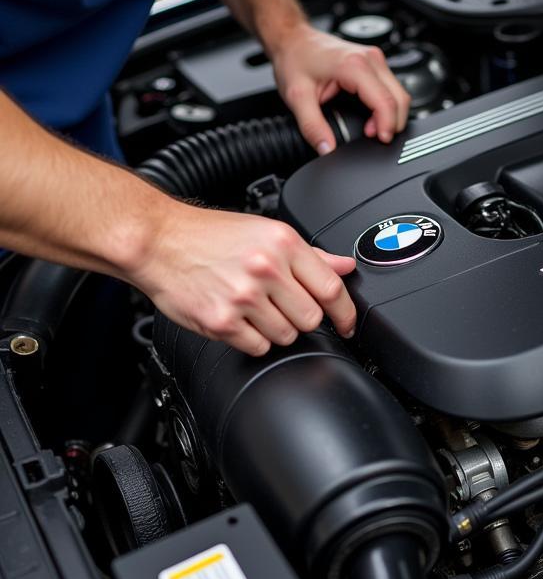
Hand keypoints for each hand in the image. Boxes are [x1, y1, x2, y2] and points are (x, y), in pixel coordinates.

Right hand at [132, 203, 357, 355]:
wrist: (158, 242)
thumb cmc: (210, 235)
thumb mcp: (266, 232)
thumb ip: (310, 254)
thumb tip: (345, 266)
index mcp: (283, 244)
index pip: (332, 288)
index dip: (346, 312)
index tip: (348, 323)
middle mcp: (266, 269)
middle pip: (311, 318)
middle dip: (303, 318)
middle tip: (285, 307)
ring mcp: (243, 297)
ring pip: (286, 336)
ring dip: (277, 329)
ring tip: (256, 309)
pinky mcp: (221, 322)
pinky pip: (257, 347)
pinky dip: (253, 340)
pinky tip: (240, 319)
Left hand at [271, 24, 410, 151]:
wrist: (293, 39)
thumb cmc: (295, 59)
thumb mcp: (297, 97)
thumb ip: (312, 126)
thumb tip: (327, 149)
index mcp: (354, 66)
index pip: (386, 101)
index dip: (387, 126)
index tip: (380, 140)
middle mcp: (370, 59)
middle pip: (400, 98)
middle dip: (393, 123)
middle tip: (374, 137)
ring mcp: (374, 58)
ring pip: (399, 92)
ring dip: (392, 114)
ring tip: (372, 128)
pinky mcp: (374, 62)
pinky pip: (391, 86)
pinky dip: (388, 104)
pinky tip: (373, 115)